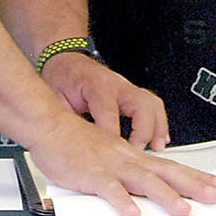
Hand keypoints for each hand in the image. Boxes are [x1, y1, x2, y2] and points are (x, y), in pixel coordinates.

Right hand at [27, 112, 215, 215]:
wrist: (50, 125)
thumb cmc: (75, 142)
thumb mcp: (108, 155)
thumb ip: (125, 173)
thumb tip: (142, 195)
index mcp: (132, 155)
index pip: (171, 166)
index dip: (196, 177)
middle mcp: (127, 158)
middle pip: (166, 173)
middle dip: (193, 185)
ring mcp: (111, 165)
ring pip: (143, 181)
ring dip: (164, 196)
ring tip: (182, 210)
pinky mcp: (91, 174)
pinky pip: (108, 189)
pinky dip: (121, 200)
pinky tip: (132, 213)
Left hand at [39, 52, 170, 149]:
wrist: (66, 60)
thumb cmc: (61, 78)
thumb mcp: (56, 98)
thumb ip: (64, 119)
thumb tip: (69, 144)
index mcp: (95, 85)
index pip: (109, 112)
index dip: (112, 136)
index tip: (114, 155)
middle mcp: (116, 84)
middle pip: (141, 105)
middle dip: (142, 131)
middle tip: (137, 152)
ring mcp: (126, 87)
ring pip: (152, 104)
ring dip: (157, 127)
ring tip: (156, 148)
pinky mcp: (131, 93)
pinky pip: (153, 106)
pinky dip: (159, 123)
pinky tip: (159, 139)